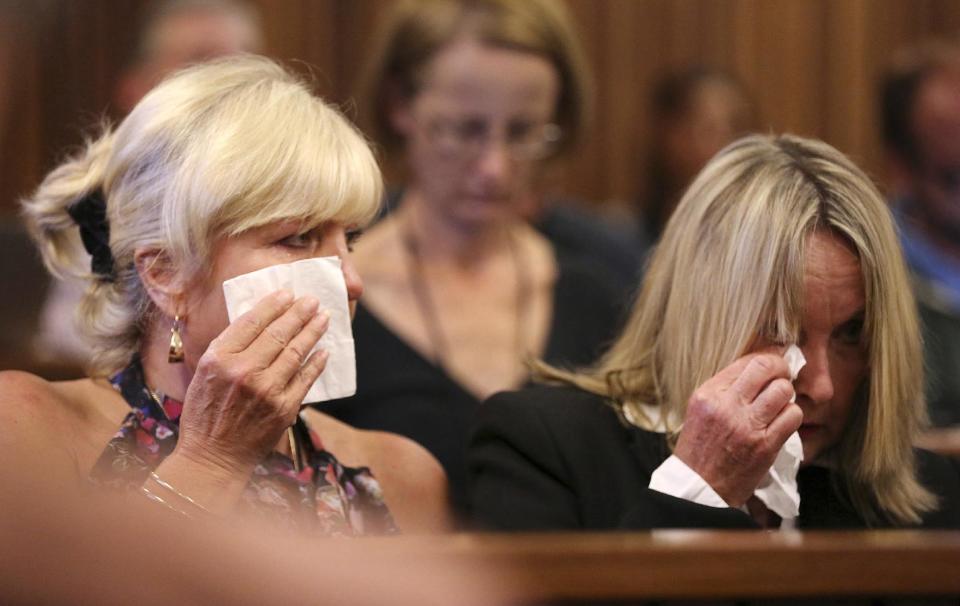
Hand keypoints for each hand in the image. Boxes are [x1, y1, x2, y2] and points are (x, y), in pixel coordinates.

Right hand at [174, 290, 329, 476]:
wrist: (213, 457)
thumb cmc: (205, 414)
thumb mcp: (205, 373)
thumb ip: (229, 348)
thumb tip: (259, 320)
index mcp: (219, 358)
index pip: (252, 321)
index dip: (273, 305)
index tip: (287, 293)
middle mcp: (243, 371)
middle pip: (278, 333)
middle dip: (299, 313)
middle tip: (312, 300)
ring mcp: (267, 390)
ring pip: (296, 352)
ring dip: (312, 331)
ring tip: (323, 318)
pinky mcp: (284, 408)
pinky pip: (306, 378)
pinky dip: (316, 362)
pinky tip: (324, 350)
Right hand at [673, 350, 802, 506]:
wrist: (700, 487)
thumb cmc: (700, 448)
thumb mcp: (700, 410)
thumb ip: (724, 389)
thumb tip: (756, 368)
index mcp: (708, 395)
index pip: (746, 361)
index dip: (766, 358)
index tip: (773, 361)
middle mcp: (727, 406)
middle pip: (767, 369)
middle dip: (781, 369)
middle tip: (783, 375)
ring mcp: (747, 426)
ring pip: (783, 390)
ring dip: (786, 394)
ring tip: (779, 402)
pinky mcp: (765, 445)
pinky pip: (792, 416)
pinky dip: (791, 415)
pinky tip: (782, 420)